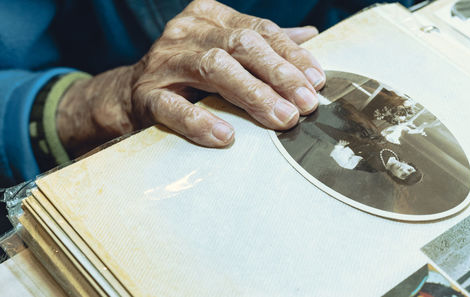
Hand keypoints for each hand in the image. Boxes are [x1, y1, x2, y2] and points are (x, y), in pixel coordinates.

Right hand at [57, 0, 324, 156]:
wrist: (131, 92)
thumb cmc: (189, 71)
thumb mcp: (225, 49)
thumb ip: (262, 43)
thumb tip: (310, 35)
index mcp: (210, 16)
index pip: (260, 31)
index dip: (292, 56)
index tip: (317, 82)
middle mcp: (187, 31)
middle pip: (241, 46)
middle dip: (279, 75)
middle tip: (306, 104)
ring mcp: (164, 60)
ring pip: (214, 68)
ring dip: (253, 94)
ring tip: (282, 118)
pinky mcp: (147, 93)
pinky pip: (175, 106)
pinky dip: (201, 121)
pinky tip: (226, 136)